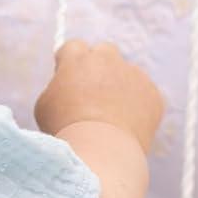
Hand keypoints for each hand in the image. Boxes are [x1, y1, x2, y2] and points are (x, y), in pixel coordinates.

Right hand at [34, 39, 163, 153]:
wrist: (101, 150)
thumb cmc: (66, 130)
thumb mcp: (45, 106)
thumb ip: (56, 87)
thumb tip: (64, 86)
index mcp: (78, 58)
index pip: (73, 47)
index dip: (70, 62)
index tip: (68, 76)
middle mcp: (108, 59)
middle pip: (104, 51)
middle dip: (99, 66)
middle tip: (91, 93)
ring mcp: (134, 75)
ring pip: (126, 75)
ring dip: (119, 89)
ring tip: (109, 120)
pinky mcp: (153, 94)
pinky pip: (144, 96)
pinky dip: (136, 108)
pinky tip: (124, 128)